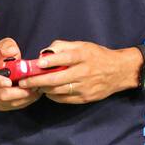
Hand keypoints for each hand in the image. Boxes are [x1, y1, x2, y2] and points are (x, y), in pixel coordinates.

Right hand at [0, 37, 41, 111]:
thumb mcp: (3, 45)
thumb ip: (7, 46)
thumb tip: (11, 52)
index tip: (9, 82)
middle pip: (3, 95)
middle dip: (20, 92)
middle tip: (34, 85)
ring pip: (11, 103)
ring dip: (26, 97)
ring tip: (37, 88)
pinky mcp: (0, 105)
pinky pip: (15, 106)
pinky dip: (26, 101)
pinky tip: (33, 93)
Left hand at [16, 40, 139, 103]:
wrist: (120, 71)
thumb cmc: (97, 56)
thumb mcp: (82, 45)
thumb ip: (62, 47)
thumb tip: (44, 53)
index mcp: (83, 56)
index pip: (64, 58)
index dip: (49, 61)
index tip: (36, 63)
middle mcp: (84, 72)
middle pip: (57, 79)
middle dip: (37, 81)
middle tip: (24, 82)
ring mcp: (85, 87)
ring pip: (59, 91)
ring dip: (43, 88)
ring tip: (33, 86)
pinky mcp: (86, 98)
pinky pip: (64, 99)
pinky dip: (53, 96)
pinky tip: (47, 91)